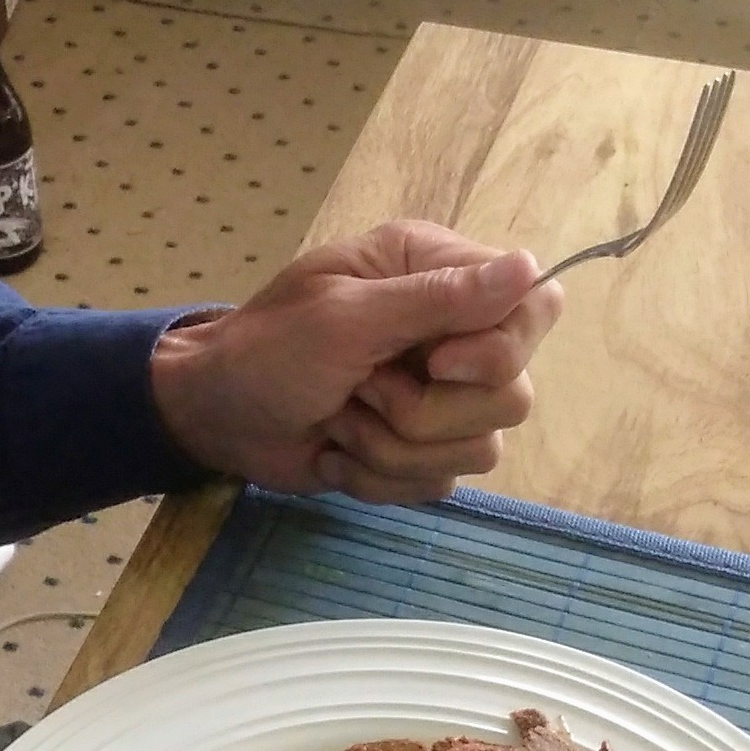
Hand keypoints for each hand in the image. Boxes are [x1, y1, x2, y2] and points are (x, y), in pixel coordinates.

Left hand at [149, 220, 563, 502]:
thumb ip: (439, 298)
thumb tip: (530, 266)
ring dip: (394, 447)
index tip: (437, 362)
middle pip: (514, 394)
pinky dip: (380, 476)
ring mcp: (441, 397)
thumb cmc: (266, 350)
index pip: (535, 308)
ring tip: (342, 419)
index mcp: (437, 274)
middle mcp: (453, 333)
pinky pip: (442, 483)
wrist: (214, 418)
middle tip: (362, 388)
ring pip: (481, 448)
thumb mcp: (344, 317)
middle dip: (426, 410)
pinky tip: (339, 451)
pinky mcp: (422, 451)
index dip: (500, 350)